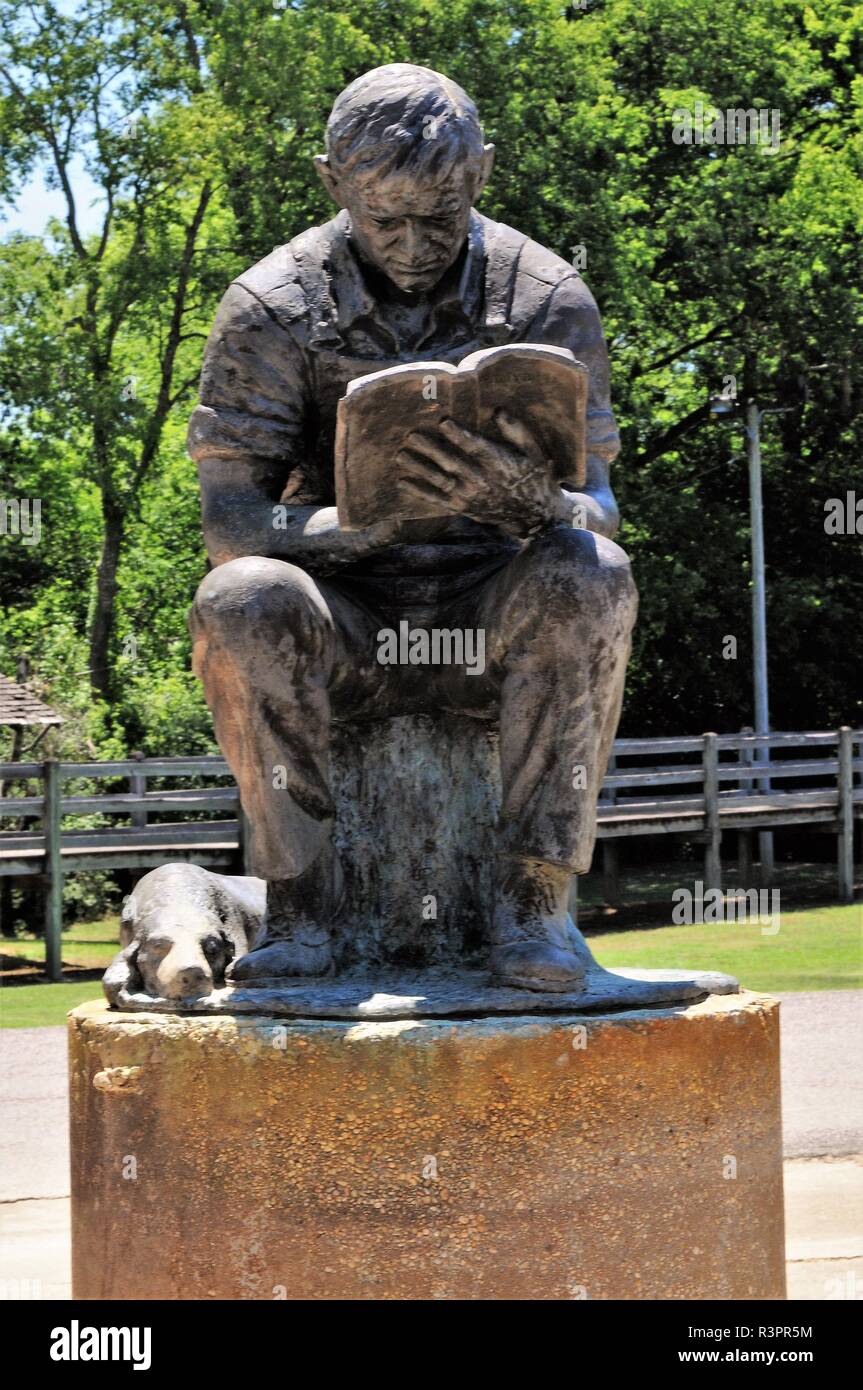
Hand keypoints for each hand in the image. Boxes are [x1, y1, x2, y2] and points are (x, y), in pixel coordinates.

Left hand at [396, 410, 566, 538]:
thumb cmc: (534, 477)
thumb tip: (498, 411)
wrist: (533, 516)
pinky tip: (403, 482)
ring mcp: (470, 496)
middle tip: (411, 436)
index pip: (475, 447)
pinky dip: (420, 491)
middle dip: (430, 449)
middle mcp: (481, 481)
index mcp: (499, 464)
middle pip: (452, 463)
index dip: (458, 435)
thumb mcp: (534, 451)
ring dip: (419, 468)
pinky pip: (438, 500)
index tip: (443, 422)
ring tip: (401, 456)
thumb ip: (516, 431)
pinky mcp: (463, 508)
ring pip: (440, 481)